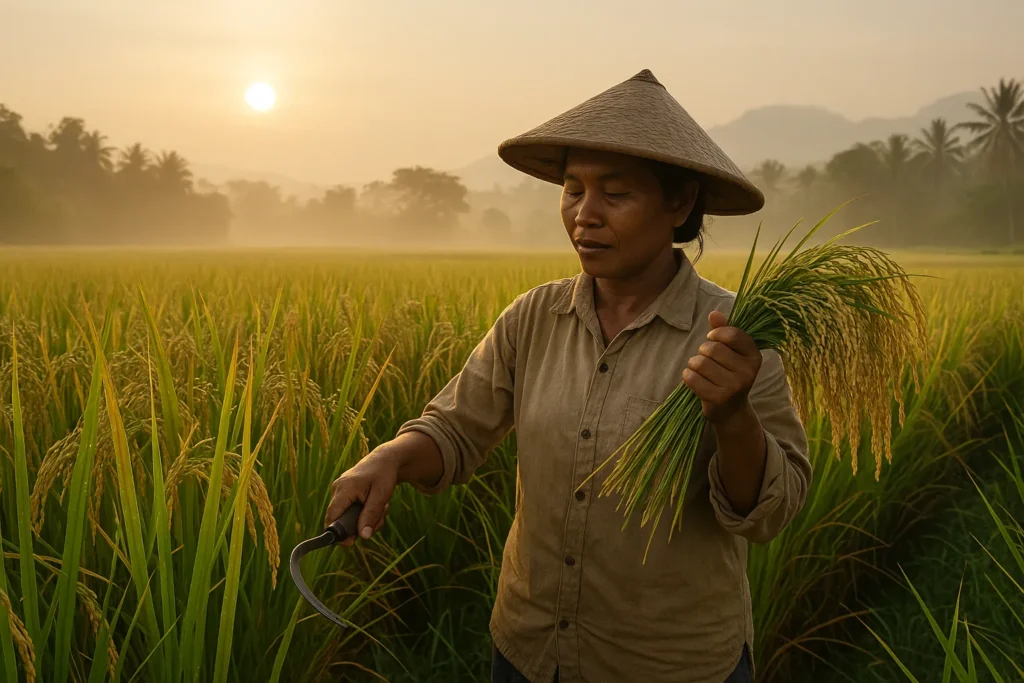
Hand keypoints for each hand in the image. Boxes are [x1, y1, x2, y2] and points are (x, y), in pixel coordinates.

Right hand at [325, 449, 397, 546]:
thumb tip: (363, 537)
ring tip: (381, 507)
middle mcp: (337, 489)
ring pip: (348, 517)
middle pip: (341, 519)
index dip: (338, 533)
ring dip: (366, 518)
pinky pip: (350, 511)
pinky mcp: (344, 494)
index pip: (332, 516)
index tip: (350, 543)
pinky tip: (375, 505)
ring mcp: (339, 491)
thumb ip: (371, 516)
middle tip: (379, 519)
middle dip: (361, 524)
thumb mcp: (381, 496)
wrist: (384, 460)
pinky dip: (363, 513)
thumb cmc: (383, 475)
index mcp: (344, 488)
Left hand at [681, 310, 761, 427]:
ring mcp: (734, 386)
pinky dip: (687, 376)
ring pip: (700, 363)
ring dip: (694, 364)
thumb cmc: (727, 374)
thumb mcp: (730, 352)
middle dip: (702, 351)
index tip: (712, 339)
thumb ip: (723, 331)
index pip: (733, 334)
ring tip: (700, 370)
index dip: (716, 333)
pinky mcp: (719, 398)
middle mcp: (748, 371)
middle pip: (712, 348)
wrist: (730, 410)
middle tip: (705, 359)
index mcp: (754, 356)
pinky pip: (692, 378)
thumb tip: (714, 313)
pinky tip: (693, 379)